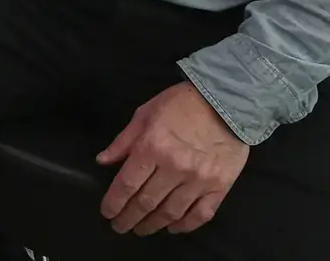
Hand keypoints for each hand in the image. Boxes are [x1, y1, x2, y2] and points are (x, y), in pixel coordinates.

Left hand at [97, 82, 247, 235]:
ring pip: (171, 212)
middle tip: (120, 226)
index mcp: (152, 147)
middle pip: (146, 202)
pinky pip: (200, 214)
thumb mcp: (145, 113)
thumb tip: (103, 161)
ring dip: (153, 225)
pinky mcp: (220, 186)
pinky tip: (172, 228)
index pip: (127, 185)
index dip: (114, 203)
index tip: (107, 213)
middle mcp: (174, 167)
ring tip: (141, 229)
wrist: (226, 101)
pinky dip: (185, 225)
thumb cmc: (181, 104)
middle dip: (129, 218)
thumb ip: (123, 141)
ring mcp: (199, 180)